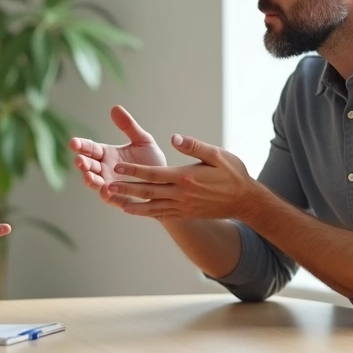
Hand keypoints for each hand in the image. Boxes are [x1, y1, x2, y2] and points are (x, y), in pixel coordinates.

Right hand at [69, 106, 166, 209]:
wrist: (168, 182)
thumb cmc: (153, 160)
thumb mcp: (143, 140)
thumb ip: (129, 126)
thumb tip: (115, 107)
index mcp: (107, 154)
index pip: (90, 148)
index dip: (81, 145)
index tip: (73, 142)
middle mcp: (105, 170)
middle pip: (89, 165)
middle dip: (82, 163)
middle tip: (79, 160)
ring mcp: (111, 184)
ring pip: (95, 182)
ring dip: (90, 179)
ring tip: (88, 175)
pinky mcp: (121, 198)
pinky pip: (110, 197)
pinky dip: (106, 194)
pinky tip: (106, 189)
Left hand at [107, 134, 262, 220]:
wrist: (245, 201)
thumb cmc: (233, 173)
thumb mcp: (217, 155)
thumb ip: (194, 146)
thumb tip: (174, 138)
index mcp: (186, 177)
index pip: (154, 174)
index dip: (134, 170)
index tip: (117, 167)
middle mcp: (181, 194)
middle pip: (148, 191)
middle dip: (126, 188)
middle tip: (106, 186)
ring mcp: (183, 206)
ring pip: (152, 206)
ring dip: (132, 203)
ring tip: (114, 201)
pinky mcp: (186, 213)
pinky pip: (162, 214)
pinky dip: (146, 213)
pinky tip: (135, 210)